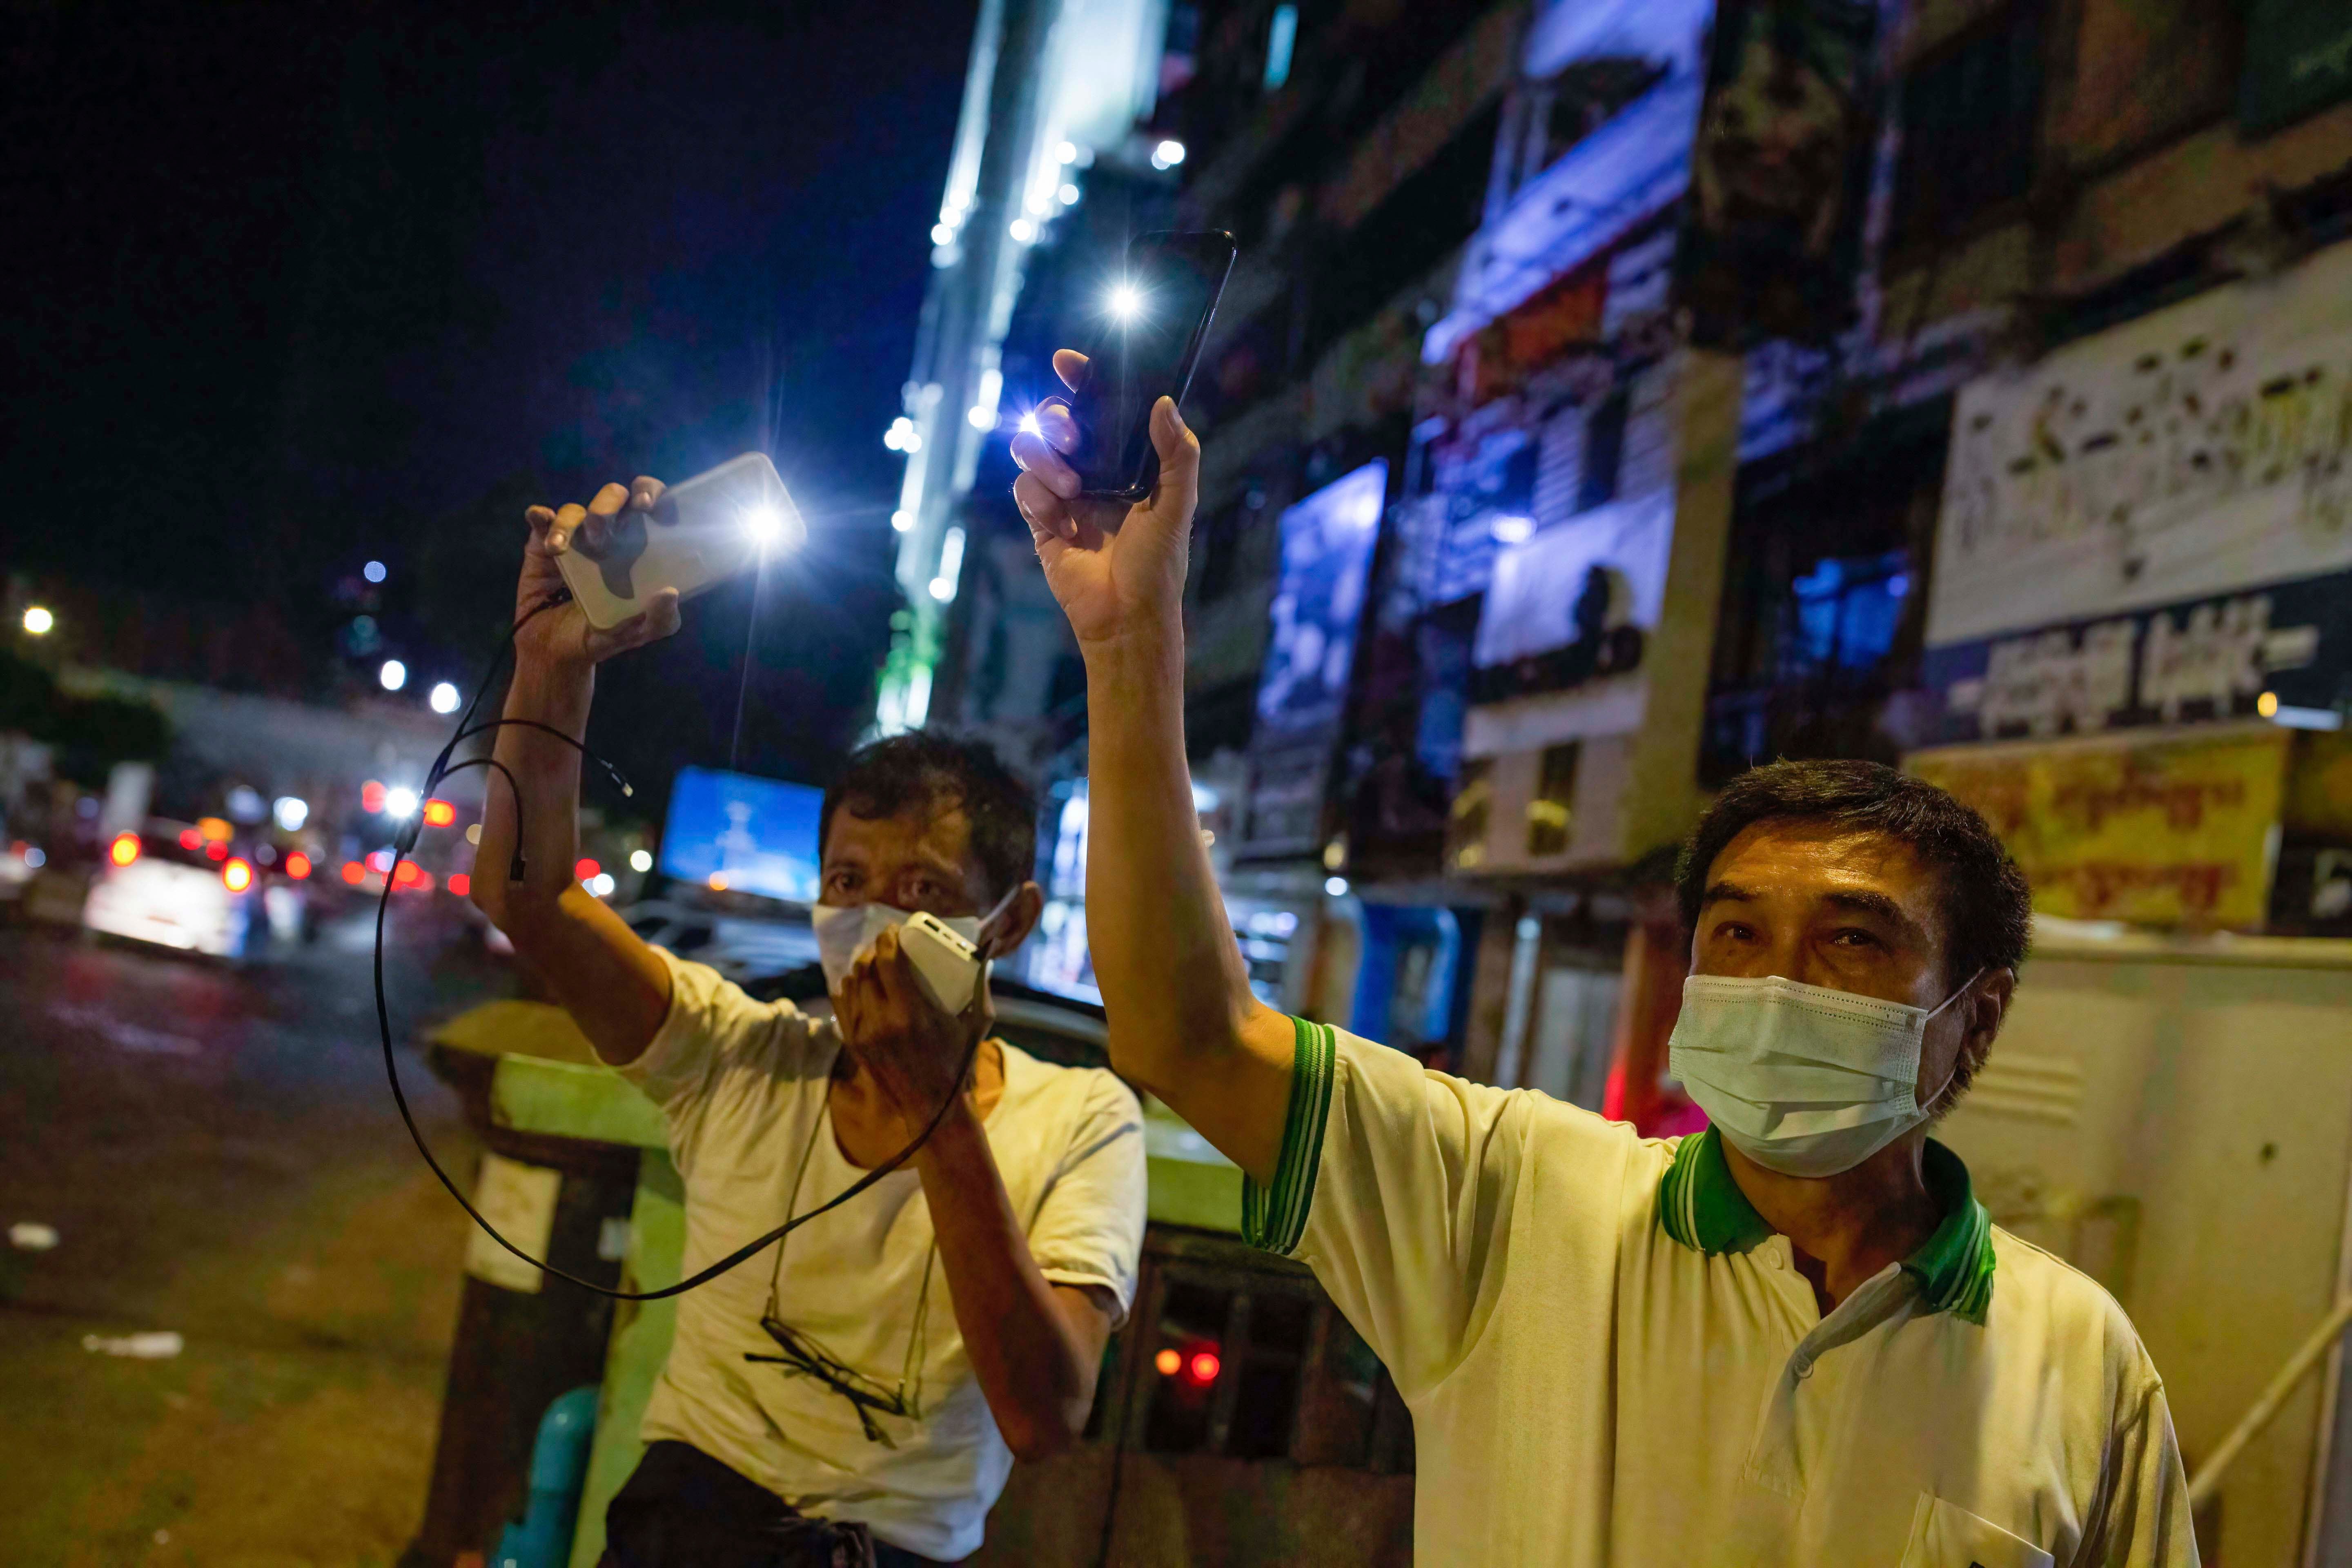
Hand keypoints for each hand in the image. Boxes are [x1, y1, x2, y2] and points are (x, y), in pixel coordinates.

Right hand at [513, 478, 683, 670]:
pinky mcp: (543, 545)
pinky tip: (541, 522)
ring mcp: (576, 538)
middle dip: (609, 503)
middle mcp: (609, 535)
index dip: (654, 495)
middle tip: (603, 532)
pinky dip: (541, 517)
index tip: (649, 507)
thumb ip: (660, 619)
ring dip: (570, 524)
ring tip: (561, 551)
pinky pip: (541, 520)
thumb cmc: (603, 635)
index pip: (652, 505)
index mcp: (639, 547)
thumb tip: (670, 592)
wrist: (556, 651)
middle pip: (614, 497)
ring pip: (575, 510)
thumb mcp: (639, 633)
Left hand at [833, 925, 992, 1145]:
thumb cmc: (959, 1061)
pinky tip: (860, 983)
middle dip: (874, 950)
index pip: (887, 962)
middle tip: (886, 945)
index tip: (894, 931)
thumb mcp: (977, 1024)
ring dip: (861, 968)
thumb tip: (983, 956)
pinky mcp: (854, 1045)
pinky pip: (841, 1004)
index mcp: (911, 1013)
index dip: (888, 939)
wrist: (934, 1107)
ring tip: (874, 963)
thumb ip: (980, 988)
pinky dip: (848, 988)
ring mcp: (863, 1035)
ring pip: (850, 984)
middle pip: (865, 969)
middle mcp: (881, 1022)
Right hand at [1009, 350, 1198, 644]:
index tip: (1067, 361)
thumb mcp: (1177, 504)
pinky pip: (1024, 489)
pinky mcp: (1041, 522)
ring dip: (1045, 458)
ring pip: (1031, 449)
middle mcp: (1093, 473)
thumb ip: (1177, 453)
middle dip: (1057, 419)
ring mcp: (1063, 496)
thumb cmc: (1158, 564)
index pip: (1100, 409)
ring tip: (1071, 489)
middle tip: (1072, 439)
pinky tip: (1062, 523)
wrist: (1126, 616)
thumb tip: (1163, 401)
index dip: (1081, 381)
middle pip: (1055, 420)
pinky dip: (1037, 499)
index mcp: (1125, 463)